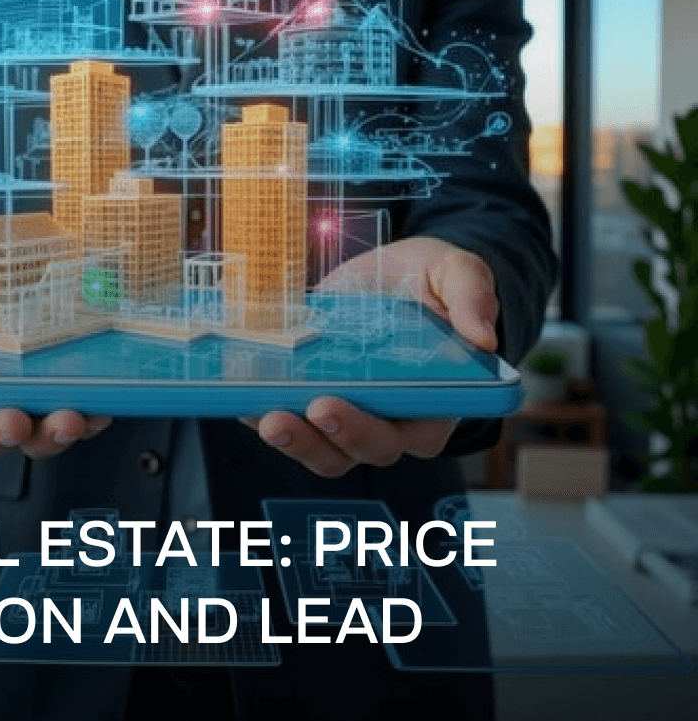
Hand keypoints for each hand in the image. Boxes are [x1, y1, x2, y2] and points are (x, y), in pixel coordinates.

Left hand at [241, 236, 498, 477]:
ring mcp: (346, 410)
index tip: (332, 408)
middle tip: (293, 412)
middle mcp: (389, 417)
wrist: (392, 269)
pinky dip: (258, 412)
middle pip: (355, 450)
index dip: (368, 433)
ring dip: (289, 439)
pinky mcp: (310, 394)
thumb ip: (472, 297)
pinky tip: (237, 395)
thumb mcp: (457, 271)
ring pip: (318, 447)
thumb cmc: (431, 280)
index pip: (409, 436)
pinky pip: (285, 417)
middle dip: (322, 438)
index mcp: (434, 400)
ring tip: (261, 415)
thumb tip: (483, 337)